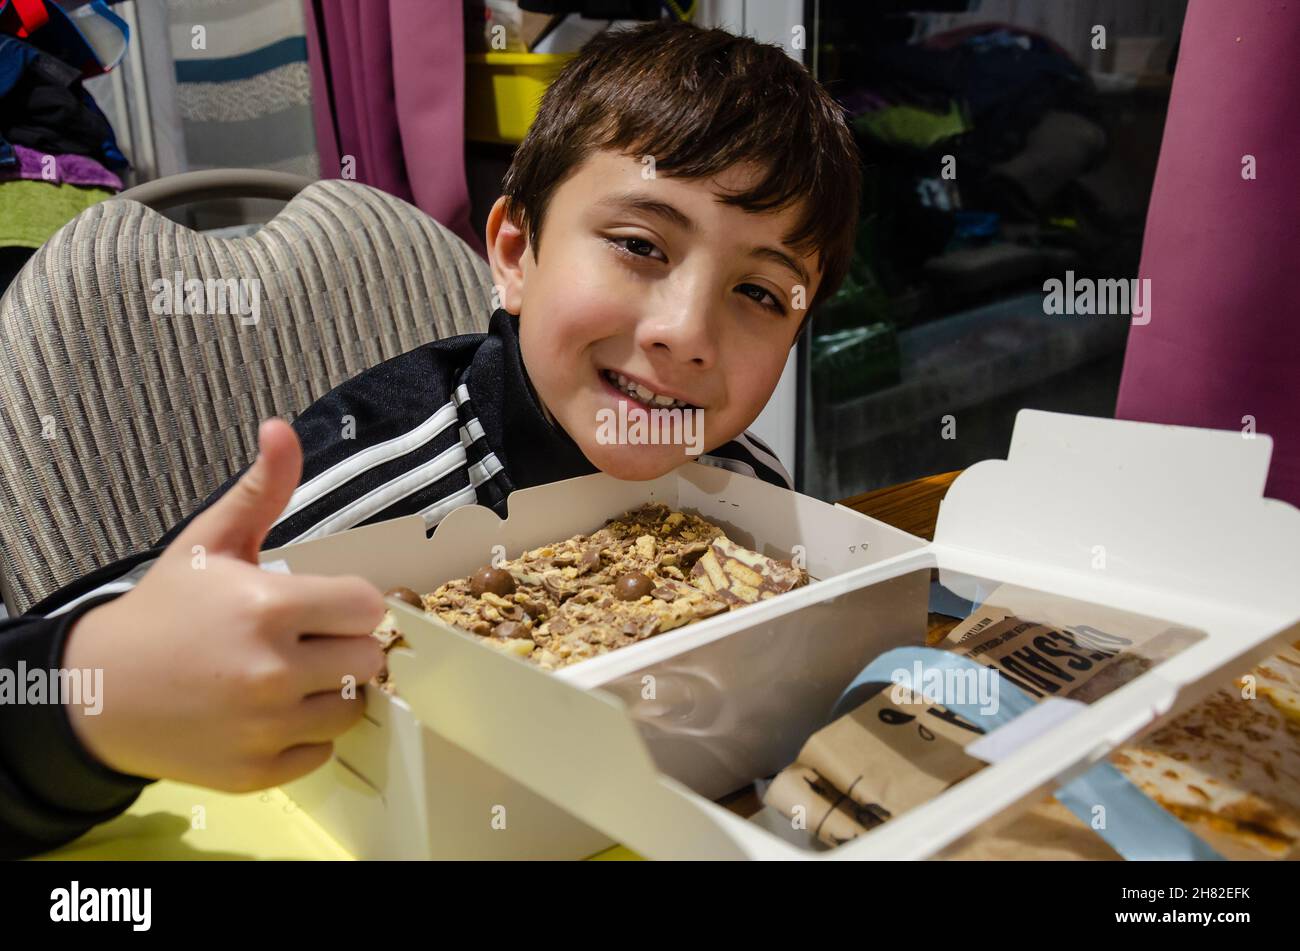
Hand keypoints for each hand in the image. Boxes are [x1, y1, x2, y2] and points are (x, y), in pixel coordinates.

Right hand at [64, 418, 386, 790]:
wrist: (99, 690)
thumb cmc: (165, 610)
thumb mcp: (210, 543)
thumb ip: (260, 489)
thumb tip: (281, 427)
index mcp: (270, 609)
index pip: (368, 607)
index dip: (348, 604)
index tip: (321, 606)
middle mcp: (273, 672)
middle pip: (368, 659)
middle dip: (343, 646)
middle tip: (304, 641)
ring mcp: (265, 728)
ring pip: (352, 708)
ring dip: (330, 693)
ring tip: (288, 676)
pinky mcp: (257, 771)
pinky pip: (322, 752)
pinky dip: (304, 736)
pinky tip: (269, 713)